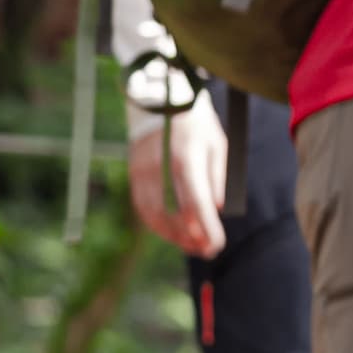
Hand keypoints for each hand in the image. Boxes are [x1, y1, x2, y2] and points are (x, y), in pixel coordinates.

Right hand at [129, 110, 230, 258]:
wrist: (162, 101)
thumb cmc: (197, 125)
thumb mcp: (218, 145)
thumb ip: (217, 178)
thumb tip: (216, 210)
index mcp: (187, 159)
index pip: (195, 205)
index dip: (206, 229)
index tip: (217, 245)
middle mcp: (161, 167)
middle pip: (172, 215)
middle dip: (190, 238)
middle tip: (206, 250)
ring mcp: (143, 171)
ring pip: (154, 214)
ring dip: (172, 236)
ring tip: (190, 246)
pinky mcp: (134, 173)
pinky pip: (142, 206)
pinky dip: (156, 224)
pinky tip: (170, 232)